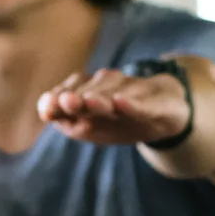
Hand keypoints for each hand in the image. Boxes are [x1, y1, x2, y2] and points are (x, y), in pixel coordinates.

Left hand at [39, 67, 190, 148]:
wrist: (167, 111)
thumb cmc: (124, 121)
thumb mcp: (96, 128)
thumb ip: (70, 122)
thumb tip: (47, 114)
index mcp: (88, 97)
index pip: (66, 93)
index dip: (57, 98)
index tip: (49, 109)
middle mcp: (105, 87)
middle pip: (88, 90)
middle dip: (77, 97)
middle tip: (66, 102)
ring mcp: (129, 87)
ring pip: (112, 91)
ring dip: (100, 98)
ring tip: (89, 102)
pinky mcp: (152, 95)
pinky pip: (140, 101)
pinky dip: (130, 103)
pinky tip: (121, 103)